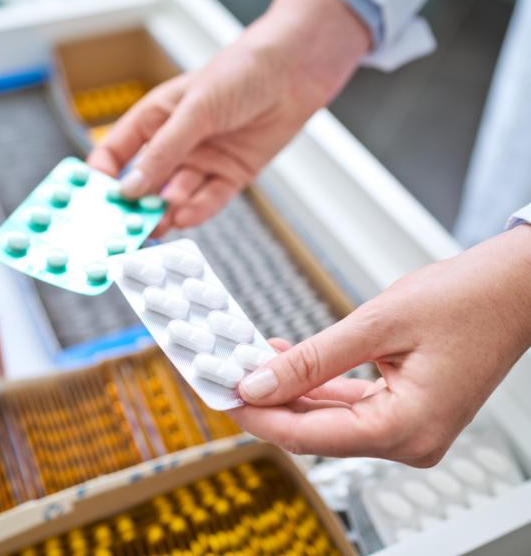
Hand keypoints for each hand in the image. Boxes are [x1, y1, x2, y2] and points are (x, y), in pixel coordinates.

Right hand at [88, 0, 369, 236]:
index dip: (104, 176)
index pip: (117, 152)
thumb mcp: (194, 111)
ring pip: (176, 196)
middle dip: (135, 205)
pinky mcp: (231, 175)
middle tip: (124, 228)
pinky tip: (185, 218)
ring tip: (154, 228)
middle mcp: (177, 144)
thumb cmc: (239, 74)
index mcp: (155, 119)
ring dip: (165, 213)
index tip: (96, 200)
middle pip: (146, 182)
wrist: (293, 74)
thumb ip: (163, 151)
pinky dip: (198, 211)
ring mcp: (203, 161)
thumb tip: (129, 188)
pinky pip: (210, 199)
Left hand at [229, 226, 530, 465]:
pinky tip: (289, 361)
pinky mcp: (406, 408)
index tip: (225, 396)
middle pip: (317, 431)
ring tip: (255, 361)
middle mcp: (410, 439)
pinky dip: (318, 384)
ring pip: (330, 417)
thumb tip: (261, 383)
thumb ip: (313, 360)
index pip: (310, 436)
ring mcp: (409, 426)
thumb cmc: (466, 300)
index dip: (260, 417)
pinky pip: (349, 403)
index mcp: (408, 429)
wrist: (511, 287)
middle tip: (232, 375)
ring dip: (291, 390)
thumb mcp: (376, 325)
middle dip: (271, 402)